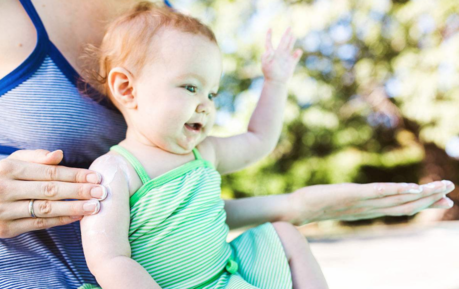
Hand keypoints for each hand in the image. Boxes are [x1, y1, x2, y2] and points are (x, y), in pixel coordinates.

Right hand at [0, 149, 107, 237]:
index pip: (49, 172)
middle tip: (101, 192)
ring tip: (95, 206)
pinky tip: (78, 216)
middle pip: (50, 190)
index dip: (75, 175)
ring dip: (73, 208)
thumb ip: (35, 158)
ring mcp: (3, 211)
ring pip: (46, 209)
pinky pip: (38, 224)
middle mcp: (4, 189)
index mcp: (8, 169)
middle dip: (79, 191)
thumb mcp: (11, 161)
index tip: (96, 177)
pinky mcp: (5, 229)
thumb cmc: (0, 176)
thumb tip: (59, 154)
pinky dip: (60, 220)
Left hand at [261, 27, 302, 83]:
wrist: (276, 82)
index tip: (270, 29)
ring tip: (293, 35)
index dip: (269, 36)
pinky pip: (295, 56)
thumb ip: (266, 56)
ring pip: (289, 47)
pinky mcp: (291, 63)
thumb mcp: (265, 64)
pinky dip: (297, 53)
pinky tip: (298, 51)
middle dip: (286, 35)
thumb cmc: (269, 73)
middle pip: (283, 42)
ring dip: (291, 41)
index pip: (269, 43)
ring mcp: (285, 58)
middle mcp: (278, 54)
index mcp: (271, 53)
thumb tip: (270, 50)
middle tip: (289, 27)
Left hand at [287, 181, 454, 224]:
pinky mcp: (351, 194)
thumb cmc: (319, 203)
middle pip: (405, 206)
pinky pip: (377, 193)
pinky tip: (410, 186)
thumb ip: (358, 199)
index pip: (401, 208)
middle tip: (451, 193)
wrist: (298, 208)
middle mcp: (369, 209)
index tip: (445, 201)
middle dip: (429, 199)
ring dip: (420, 194)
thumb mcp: (344, 201)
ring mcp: (361, 203)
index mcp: (369, 210)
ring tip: (440, 187)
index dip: (424, 205)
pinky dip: (395, 191)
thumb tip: (366, 194)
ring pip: (396, 200)